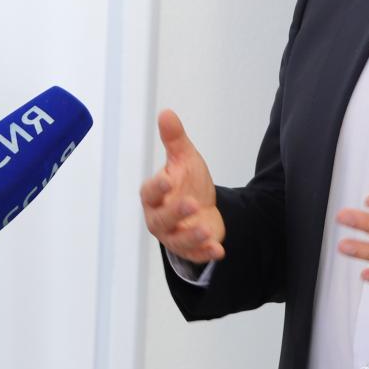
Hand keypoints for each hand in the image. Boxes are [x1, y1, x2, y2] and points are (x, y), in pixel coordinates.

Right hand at [139, 109, 225, 265]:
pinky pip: (195, 255)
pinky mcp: (190, 249)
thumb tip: (166, 113)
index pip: (150, 192)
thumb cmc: (187, 182)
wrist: (203, 208)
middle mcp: (159, 218)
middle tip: (191, 203)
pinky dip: (205, 254)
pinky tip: (218, 249)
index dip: (157, 187)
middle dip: (175, 212)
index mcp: (153, 195)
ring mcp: (173, 236)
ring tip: (207, 228)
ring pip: (177, 240)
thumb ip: (174, 139)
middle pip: (161, 219)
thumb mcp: (184, 159)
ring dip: (192, 236)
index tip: (168, 179)